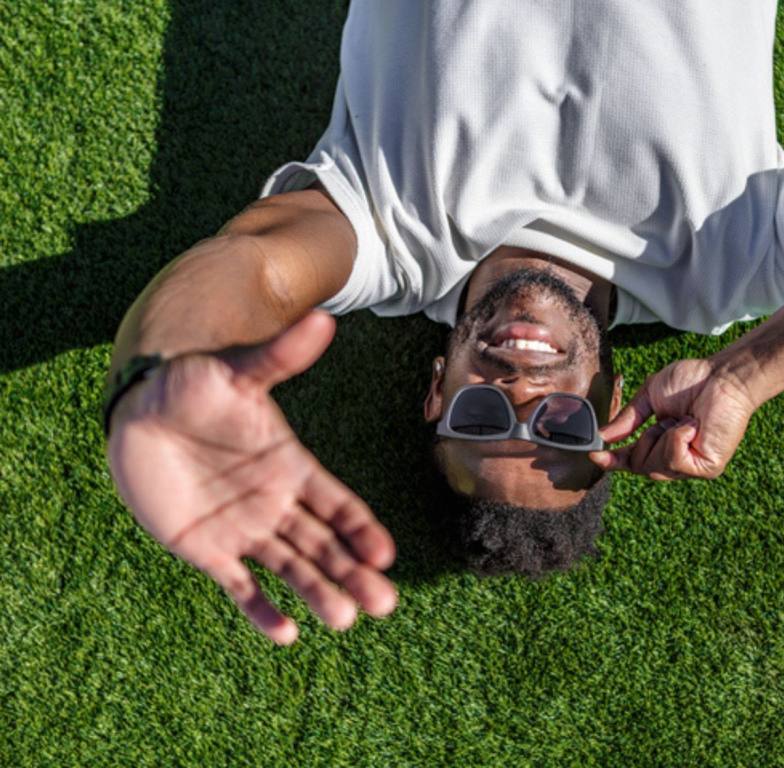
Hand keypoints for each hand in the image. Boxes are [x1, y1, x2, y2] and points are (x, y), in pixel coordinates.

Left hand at [106, 311, 396, 643]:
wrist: (140, 412)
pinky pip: (238, 584)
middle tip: (382, 604)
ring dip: (318, 593)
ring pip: (291, 568)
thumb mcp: (238, 371)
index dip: (361, 529)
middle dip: (353, 572)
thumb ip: (281, 357)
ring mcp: (243, 529)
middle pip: (323, 545)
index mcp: (291, 466)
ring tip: (343, 620)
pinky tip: (284, 633)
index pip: (337, 503)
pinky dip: (260, 608)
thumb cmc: (193, 386)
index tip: (385, 554)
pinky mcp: (207, 549)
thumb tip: (323, 318)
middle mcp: (275, 503)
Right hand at [589, 359, 756, 480]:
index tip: (594, 453)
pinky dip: (677, 439)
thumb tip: (603, 436)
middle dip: (644, 443)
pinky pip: (675, 462)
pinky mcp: (707, 468)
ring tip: (682, 419)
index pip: (632, 460)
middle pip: (641, 467)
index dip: (612, 460)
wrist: (722, 376)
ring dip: (662, 438)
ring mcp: (692, 465)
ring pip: (656, 468)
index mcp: (661, 442)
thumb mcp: (649, 398)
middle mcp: (677, 457)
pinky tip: (691, 425)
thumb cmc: (692, 380)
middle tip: (661, 422)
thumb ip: (626, 420)